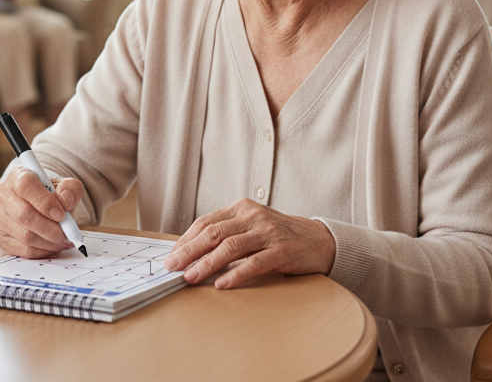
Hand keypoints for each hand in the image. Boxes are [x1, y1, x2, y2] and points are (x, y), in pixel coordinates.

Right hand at [0, 166, 85, 257]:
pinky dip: (42, 252)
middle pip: (24, 215)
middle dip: (50, 229)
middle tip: (67, 234)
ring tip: (64, 241)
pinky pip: (22, 250)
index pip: (26, 186)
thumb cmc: (48, 193)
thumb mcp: (64, 185)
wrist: (34, 202)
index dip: (45, 202)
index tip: (61, 215)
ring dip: (49, 242)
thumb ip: (70, 189)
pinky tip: (53, 247)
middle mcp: (3, 195)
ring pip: (24, 236)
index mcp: (17, 175)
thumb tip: (66, 201)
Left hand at [163, 199, 336, 289]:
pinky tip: (221, 284)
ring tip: (190, 278)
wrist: (320, 240)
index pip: (206, 222)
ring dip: (206, 263)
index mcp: (242, 208)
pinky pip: (254, 263)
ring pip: (230, 247)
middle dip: (189, 251)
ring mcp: (268, 232)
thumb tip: (191, 254)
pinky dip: (235, 274)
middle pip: (214, 233)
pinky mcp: (282, 251)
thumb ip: (228, 234)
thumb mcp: (252, 227)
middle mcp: (253, 216)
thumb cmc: (280, 236)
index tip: (171, 257)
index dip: (186, 240)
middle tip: (172, 268)